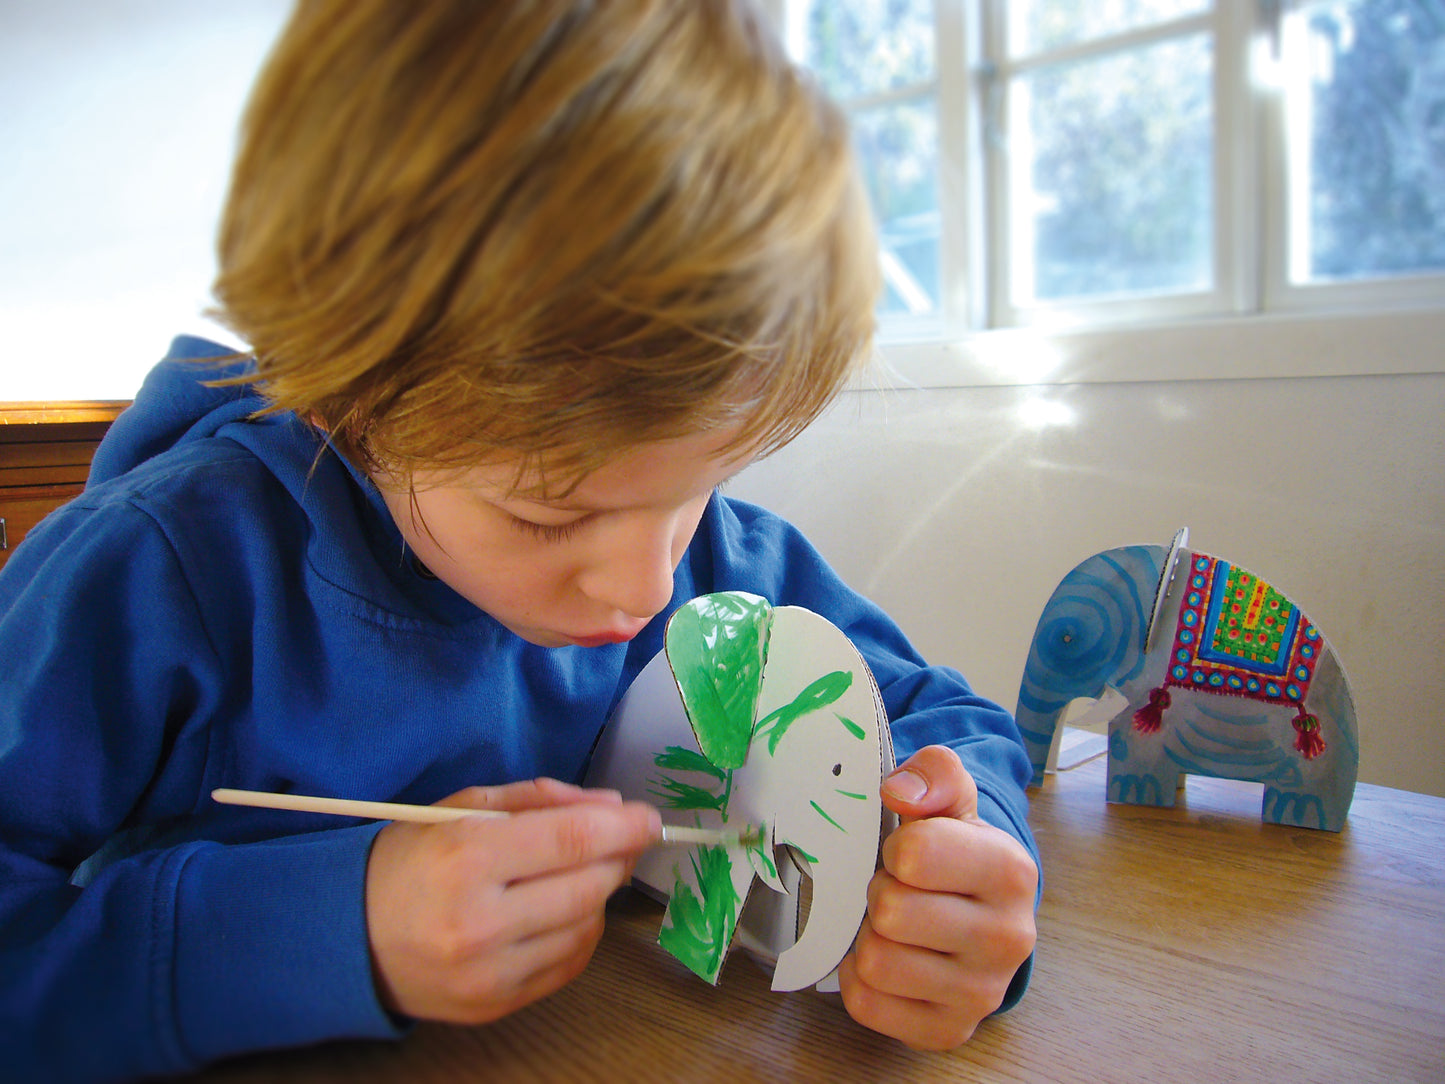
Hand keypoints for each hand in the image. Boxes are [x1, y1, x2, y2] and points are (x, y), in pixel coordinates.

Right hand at [365, 777, 661, 1022]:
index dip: (625, 827)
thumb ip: (540, 800)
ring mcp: (489, 972)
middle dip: (617, 857)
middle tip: (620, 840)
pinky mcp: (495, 1005)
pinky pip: (568, 965)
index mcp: (467, 857)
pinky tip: (562, 911)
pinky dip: (580, 933)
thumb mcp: (463, 808)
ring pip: (587, 928)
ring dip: (599, 895)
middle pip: (589, 885)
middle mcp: (480, 921)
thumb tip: (611, 808)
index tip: (650, 819)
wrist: (348, 937)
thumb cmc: (411, 859)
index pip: (573, 840)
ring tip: (579, 874)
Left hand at [838, 745, 1037, 1049]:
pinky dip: (860, 979)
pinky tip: (888, 958)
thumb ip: (933, 774)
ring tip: (894, 925)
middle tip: (897, 890)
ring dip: (870, 937)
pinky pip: (866, 1004)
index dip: (896, 848)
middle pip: (890, 912)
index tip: (907, 852)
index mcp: (1011, 872)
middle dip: (881, 893)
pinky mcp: (947, 1030)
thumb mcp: (952, 799)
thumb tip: (898, 792)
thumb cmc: (956, 852)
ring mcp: (981, 994)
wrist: (981, 917)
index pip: (914, 855)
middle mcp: (1008, 939)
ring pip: (875, 962)